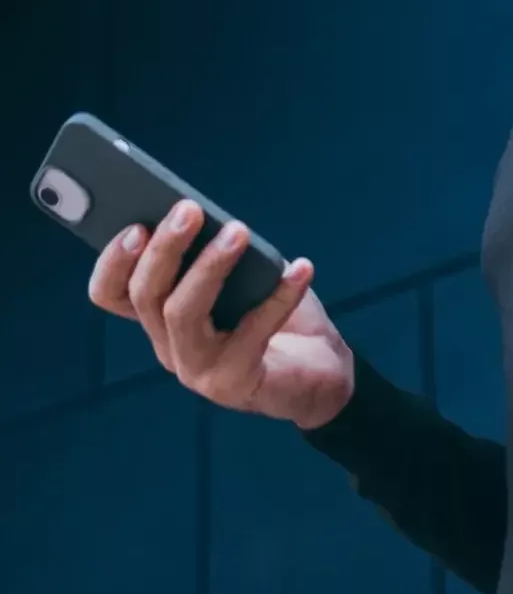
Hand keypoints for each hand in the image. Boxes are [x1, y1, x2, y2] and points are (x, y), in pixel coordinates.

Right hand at [88, 199, 353, 429]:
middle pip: (146, 296)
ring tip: (239, 231)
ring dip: (209, 266)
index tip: (134, 225)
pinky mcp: (235, 384)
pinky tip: (301, 268)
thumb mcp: (243, 274)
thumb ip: (219, 250)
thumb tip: (207, 214)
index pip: (111, 294)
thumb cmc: (273, 311)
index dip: (113, 262)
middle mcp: (169, 345)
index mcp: (161, 316)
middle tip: (191, 209)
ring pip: (183, 314)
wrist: (320, 372)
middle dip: (165, 248)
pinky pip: (252, 333)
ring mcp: (198, 370)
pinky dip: (279, 296)